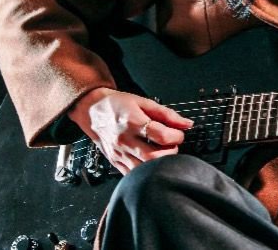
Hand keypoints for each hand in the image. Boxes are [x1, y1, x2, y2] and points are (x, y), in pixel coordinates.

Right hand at [67, 87, 192, 174]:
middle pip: (154, 156)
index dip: (176, 136)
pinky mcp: (115, 163)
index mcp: (132, 122)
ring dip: (159, 164)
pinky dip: (146, 171)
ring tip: (162, 152)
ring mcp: (119, 154)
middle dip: (170, 152)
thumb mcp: (143, 102)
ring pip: (143, 170)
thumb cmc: (116, 105)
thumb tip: (186, 124)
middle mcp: (124, 140)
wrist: (91, 110)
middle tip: (172, 145)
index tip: (179, 134)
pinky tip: (150, 161)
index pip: (161, 135)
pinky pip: (133, 175)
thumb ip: (166, 114)